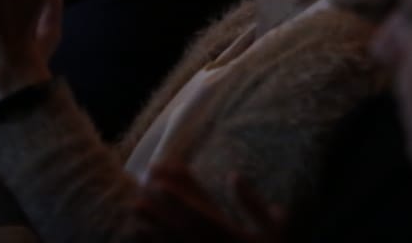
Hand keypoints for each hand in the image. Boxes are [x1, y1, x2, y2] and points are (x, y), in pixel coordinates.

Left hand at [132, 162, 283, 242]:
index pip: (201, 216)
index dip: (180, 200)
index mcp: (230, 237)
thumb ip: (255, 205)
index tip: (159, 184)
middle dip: (159, 212)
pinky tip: (140, 235)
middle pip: (182, 229)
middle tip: (138, 194)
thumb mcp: (277, 231)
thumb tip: (234, 175)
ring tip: (135, 209)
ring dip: (153, 228)